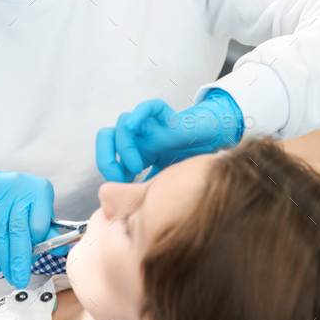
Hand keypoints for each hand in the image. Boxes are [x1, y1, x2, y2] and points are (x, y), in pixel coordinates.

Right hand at [0, 171, 62, 288]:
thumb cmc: (25, 200)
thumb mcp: (41, 210)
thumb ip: (49, 230)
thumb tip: (61, 251)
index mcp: (40, 191)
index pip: (39, 225)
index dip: (36, 246)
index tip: (34, 261)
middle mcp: (19, 189)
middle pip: (18, 231)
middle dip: (19, 260)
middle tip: (19, 280)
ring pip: (0, 235)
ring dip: (4, 260)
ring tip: (9, 276)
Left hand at [96, 89, 243, 181]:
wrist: (214, 141)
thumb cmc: (190, 159)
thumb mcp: (164, 183)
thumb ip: (147, 193)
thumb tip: (129, 211)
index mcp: (136, 152)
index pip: (108, 157)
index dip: (109, 174)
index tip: (119, 191)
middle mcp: (140, 138)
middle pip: (106, 138)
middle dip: (106, 158)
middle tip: (119, 177)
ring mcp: (152, 127)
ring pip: (122, 123)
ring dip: (124, 147)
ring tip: (138, 167)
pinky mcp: (167, 118)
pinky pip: (149, 108)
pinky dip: (138, 114)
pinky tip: (134, 128)